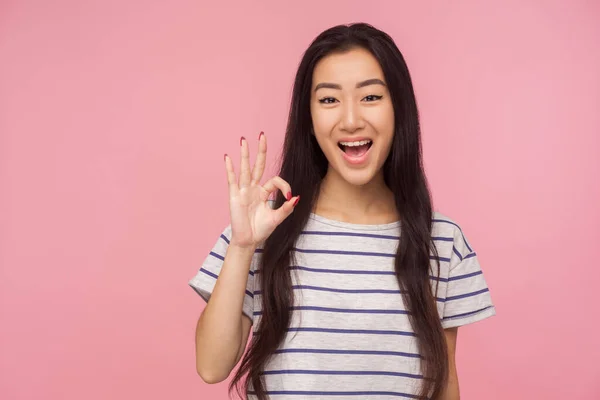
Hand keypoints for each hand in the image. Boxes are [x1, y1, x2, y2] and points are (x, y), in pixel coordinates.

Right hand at [224, 132, 298, 248]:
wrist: (249, 241)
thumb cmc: (262, 230)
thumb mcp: (277, 218)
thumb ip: (286, 208)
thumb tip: (296, 197)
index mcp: (264, 192)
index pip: (275, 180)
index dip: (284, 185)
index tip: (288, 196)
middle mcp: (253, 188)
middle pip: (258, 165)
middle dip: (260, 151)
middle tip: (262, 135)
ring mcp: (243, 191)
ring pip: (245, 169)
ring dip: (245, 154)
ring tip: (243, 140)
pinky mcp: (235, 196)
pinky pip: (232, 180)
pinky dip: (230, 169)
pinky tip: (228, 157)